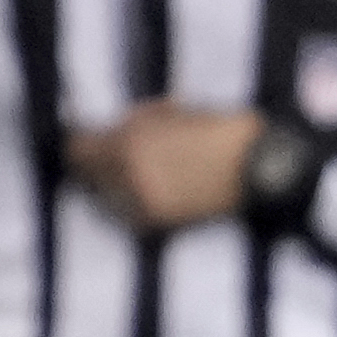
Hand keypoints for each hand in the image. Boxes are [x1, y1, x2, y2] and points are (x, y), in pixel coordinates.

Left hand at [67, 102, 264, 229]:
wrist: (260, 166)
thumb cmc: (215, 130)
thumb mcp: (166, 112)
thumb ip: (130, 123)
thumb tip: (103, 129)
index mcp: (126, 142)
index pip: (76, 150)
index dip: (77, 144)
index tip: (80, 141)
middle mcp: (127, 176)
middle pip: (86, 177)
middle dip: (91, 167)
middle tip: (99, 161)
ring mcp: (143, 203)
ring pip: (104, 200)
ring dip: (109, 190)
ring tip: (127, 179)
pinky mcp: (161, 224)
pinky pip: (130, 217)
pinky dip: (131, 208)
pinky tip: (145, 196)